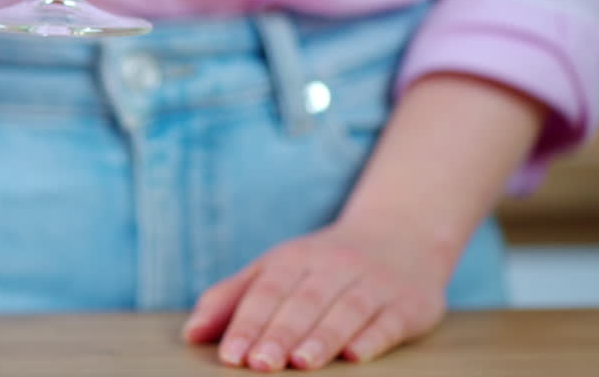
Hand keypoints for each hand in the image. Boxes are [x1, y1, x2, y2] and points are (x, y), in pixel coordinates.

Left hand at [181, 217, 453, 370]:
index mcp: (296, 258)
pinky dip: (372, 337)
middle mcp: (334, 266)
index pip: (268, 290)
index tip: (230, 355)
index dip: (248, 322)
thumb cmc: (323, 264)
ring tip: (300, 363)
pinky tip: (355, 356)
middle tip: (259, 365)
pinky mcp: (408, 304)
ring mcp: (373, 283)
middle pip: (304, 301)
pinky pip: (388, 320)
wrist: (401, 234)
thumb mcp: (277, 269)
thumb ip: (232, 298)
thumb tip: (191, 334)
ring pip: (346, 310)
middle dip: (280, 333)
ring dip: (322, 337)